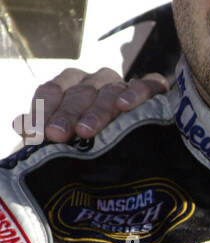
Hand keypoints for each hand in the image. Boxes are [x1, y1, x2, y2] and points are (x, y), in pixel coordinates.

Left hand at [12, 69, 169, 143]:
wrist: (134, 160)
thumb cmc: (91, 151)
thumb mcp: (64, 146)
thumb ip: (43, 135)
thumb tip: (21, 126)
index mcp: (69, 88)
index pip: (52, 91)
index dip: (42, 111)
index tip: (35, 134)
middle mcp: (95, 82)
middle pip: (80, 92)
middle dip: (67, 113)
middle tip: (59, 136)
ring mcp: (124, 85)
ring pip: (110, 89)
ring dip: (97, 109)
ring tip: (87, 131)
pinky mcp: (155, 92)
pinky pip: (150, 84)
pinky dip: (137, 92)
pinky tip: (125, 106)